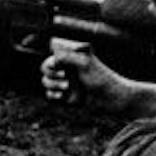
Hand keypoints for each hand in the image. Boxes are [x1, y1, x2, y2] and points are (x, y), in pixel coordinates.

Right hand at [41, 44, 155, 116]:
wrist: (110, 98)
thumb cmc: (101, 78)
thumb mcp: (85, 64)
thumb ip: (67, 57)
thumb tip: (53, 57)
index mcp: (71, 58)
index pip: (51, 57)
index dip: (50, 63)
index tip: (57, 66)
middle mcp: (66, 69)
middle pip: (45, 69)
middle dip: (51, 73)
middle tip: (64, 75)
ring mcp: (64, 83)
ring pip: (46, 82)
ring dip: (53, 84)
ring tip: (67, 87)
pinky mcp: (65, 96)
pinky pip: (50, 95)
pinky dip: (53, 95)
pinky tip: (62, 96)